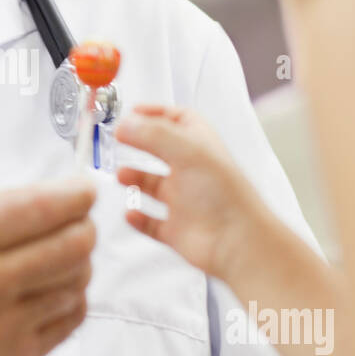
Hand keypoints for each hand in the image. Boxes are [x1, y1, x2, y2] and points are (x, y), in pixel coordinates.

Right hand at [0, 179, 96, 355]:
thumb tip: (60, 195)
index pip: (42, 209)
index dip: (76, 196)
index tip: (86, 191)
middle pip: (74, 245)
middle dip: (84, 228)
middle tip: (78, 226)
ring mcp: (5, 325)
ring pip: (79, 280)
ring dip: (76, 265)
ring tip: (53, 263)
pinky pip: (74, 316)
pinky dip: (70, 298)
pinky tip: (47, 293)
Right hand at [116, 104, 270, 281]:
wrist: (237, 242)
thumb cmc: (224, 195)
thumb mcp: (187, 151)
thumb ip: (152, 134)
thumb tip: (124, 124)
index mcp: (200, 147)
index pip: (179, 120)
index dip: (155, 113)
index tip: (131, 113)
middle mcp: (192, 171)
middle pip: (161, 151)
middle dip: (139, 145)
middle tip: (118, 141)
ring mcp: (185, 201)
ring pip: (154, 185)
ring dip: (136, 179)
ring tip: (122, 176)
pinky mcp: (177, 229)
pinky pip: (151, 222)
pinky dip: (138, 218)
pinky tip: (131, 213)